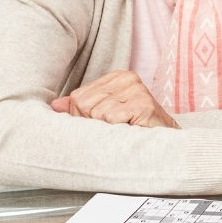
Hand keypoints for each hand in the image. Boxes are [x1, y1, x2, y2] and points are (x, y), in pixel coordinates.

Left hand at [51, 71, 177, 128]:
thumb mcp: (105, 115)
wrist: (167, 145)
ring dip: (106, 130)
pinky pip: (111, 120)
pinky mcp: (144, 105)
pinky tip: (129, 132)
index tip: (100, 125)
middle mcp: (127, 79)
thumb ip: (80, 108)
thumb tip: (54, 105)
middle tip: (112, 131)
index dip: (82, 118)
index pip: (78, 97)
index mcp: (116, 77)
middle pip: (84, 105)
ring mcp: (137, 90)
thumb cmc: (134, 129)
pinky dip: (117, 132)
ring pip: (97, 114)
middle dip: (92, 124)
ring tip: (122, 132)